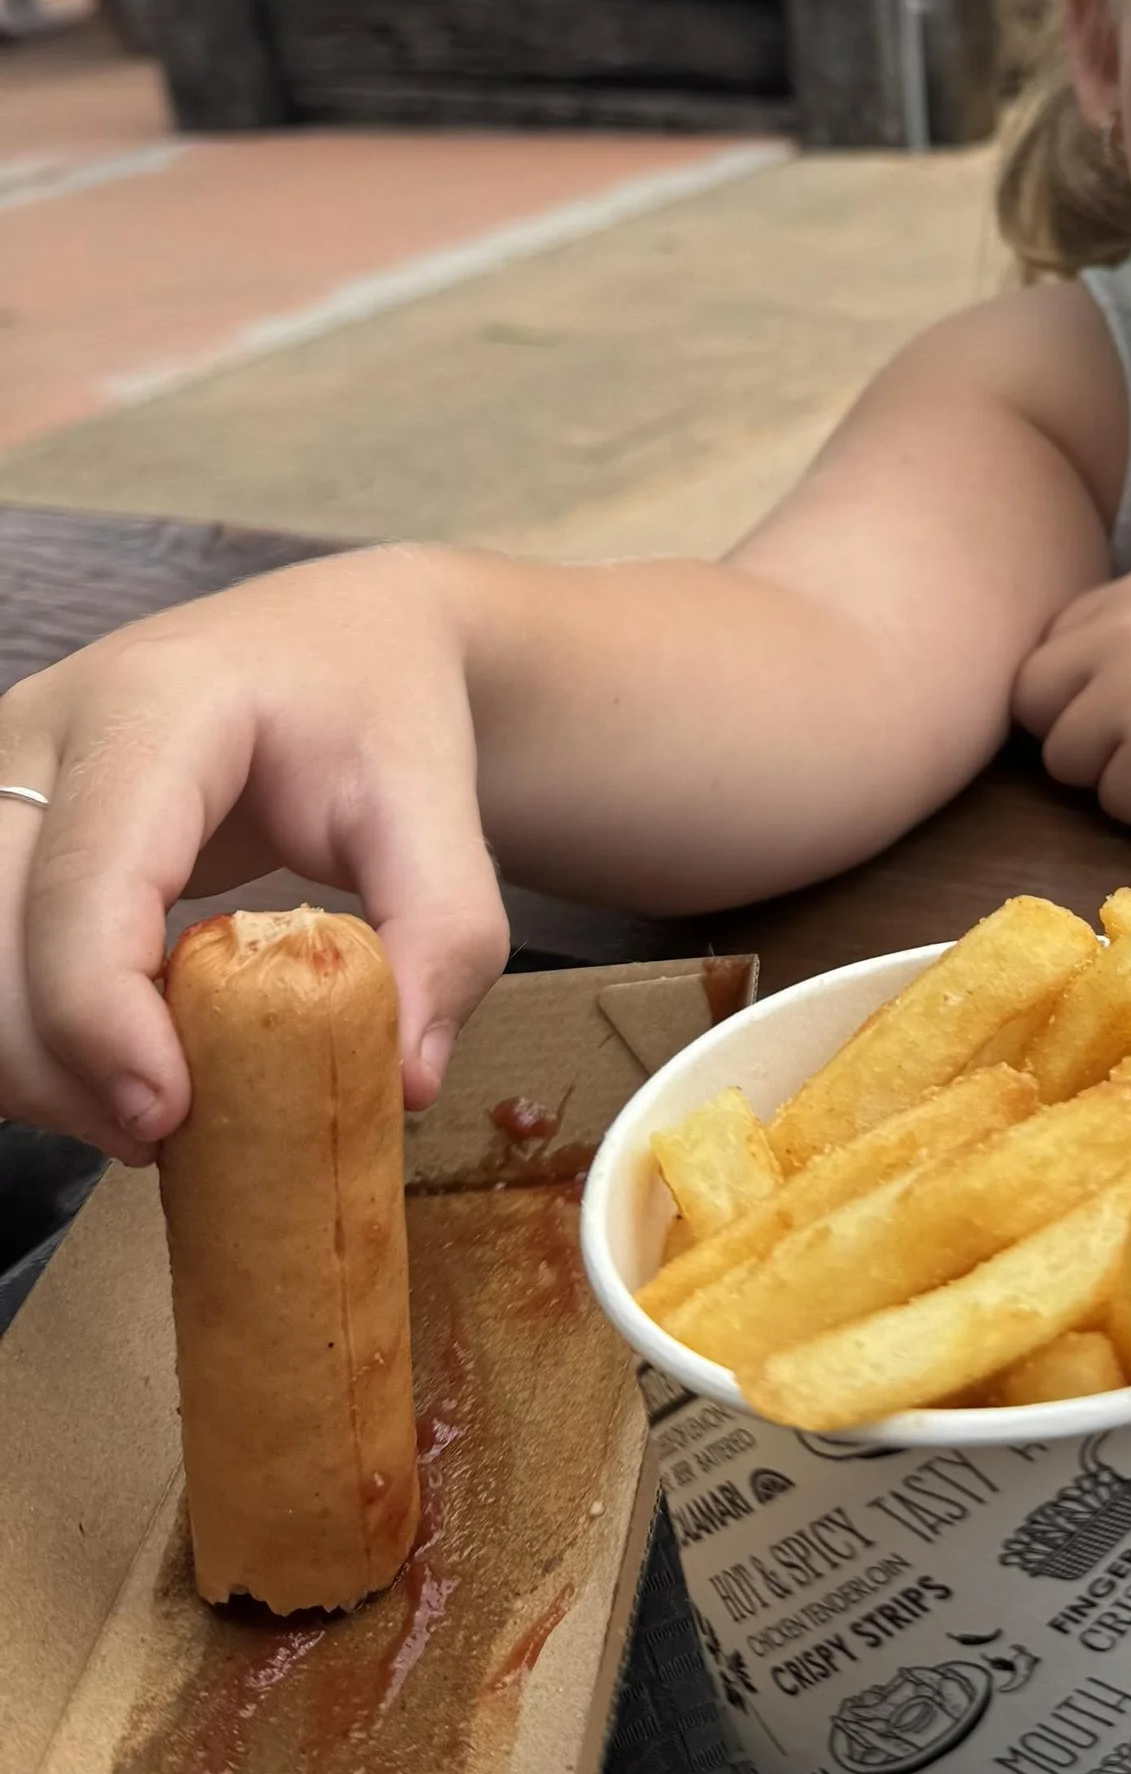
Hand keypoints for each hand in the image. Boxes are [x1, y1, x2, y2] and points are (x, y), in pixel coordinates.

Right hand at [0, 545, 508, 1162]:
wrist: (337, 638)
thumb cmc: (380, 707)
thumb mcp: (439, 805)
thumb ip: (442, 935)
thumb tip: (405, 1083)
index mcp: (154, 705)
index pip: (82, 883)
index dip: (101, 1017)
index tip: (170, 1115)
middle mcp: (45, 728)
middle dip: (58, 1064)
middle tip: (170, 1135)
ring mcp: (1, 775)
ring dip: (33, 1061)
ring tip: (154, 1106)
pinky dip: (27, 1036)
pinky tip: (114, 1064)